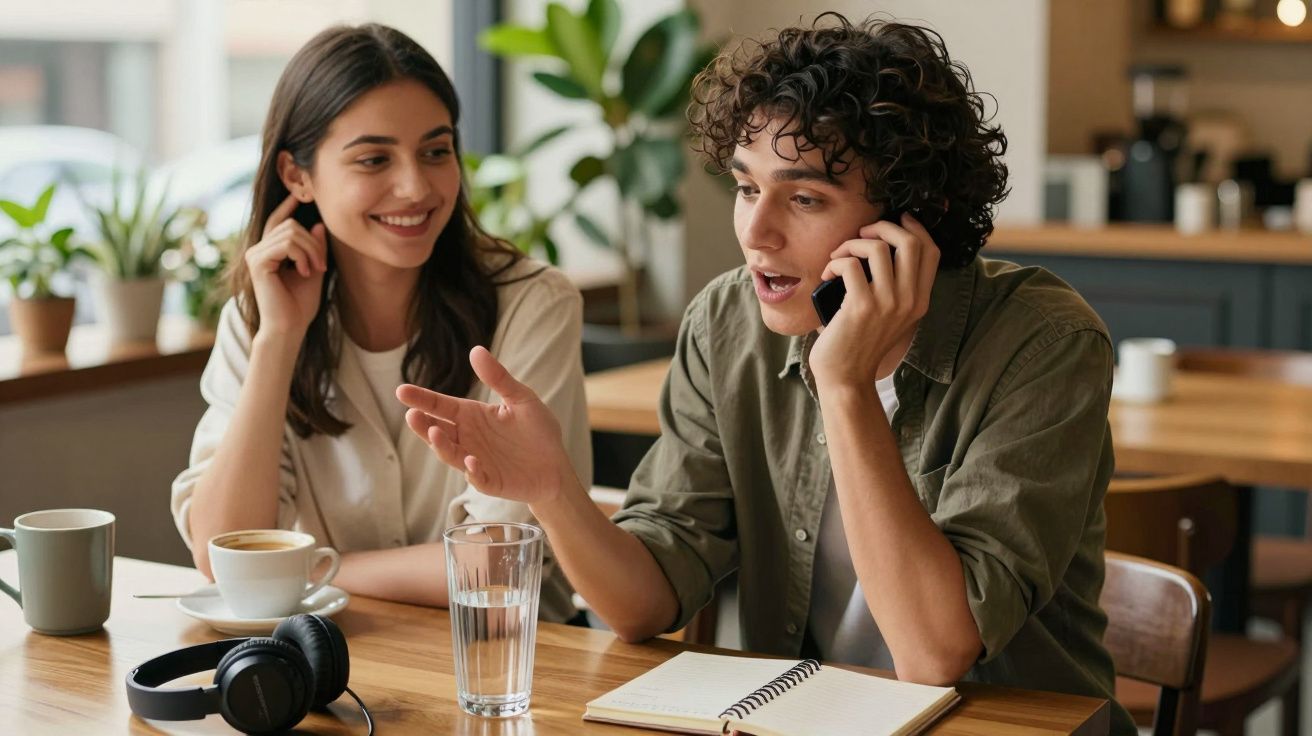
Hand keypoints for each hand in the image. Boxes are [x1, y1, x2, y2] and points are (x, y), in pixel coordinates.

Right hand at [246, 194, 327, 338]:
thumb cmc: (300, 304)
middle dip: (314, 243)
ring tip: (315, 270)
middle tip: (322, 265)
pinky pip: (286, 244)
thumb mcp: (313, 269)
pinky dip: (302, 256)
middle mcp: (258, 250)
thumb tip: (317, 223)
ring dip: (311, 250)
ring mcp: (255, 255)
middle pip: (292, 226)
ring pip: (291, 233)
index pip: (278, 221)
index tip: (302, 195)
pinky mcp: (257, 262)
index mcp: (269, 251)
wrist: (290, 327)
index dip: (288, 206)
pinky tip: (305, 272)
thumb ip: (314, 247)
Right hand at [396, 346, 575, 504]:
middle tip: (412, 415)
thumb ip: (499, 378)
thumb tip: (475, 350)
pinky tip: (471, 462)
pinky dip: (472, 472)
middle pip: (438, 431)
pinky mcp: (490, 481)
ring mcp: (476, 462)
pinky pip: (476, 478)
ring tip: (435, 434)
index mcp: (472, 416)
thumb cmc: (537, 431)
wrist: (557, 466)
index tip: (401, 390)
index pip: (441, 406)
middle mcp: (468, 439)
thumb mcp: (521, 398)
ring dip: (441, 446)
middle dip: (423, 424)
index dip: (422, 399)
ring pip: (450, 454)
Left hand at [808, 212, 939, 387]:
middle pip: (910, 241)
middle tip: (862, 234)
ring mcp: (887, 303)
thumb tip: (883, 245)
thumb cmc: (860, 343)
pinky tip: (827, 275)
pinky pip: (851, 264)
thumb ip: (896, 287)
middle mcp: (909, 300)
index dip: (916, 228)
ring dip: (852, 244)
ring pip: (878, 247)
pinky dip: (836, 262)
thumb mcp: (890, 315)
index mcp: (920, 301)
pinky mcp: (861, 306)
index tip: (896, 220)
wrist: (846, 378)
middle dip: (883, 226)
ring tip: (839, 257)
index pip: (931, 251)